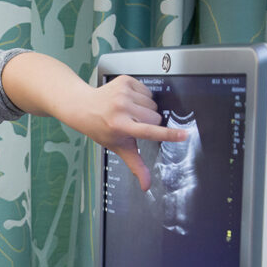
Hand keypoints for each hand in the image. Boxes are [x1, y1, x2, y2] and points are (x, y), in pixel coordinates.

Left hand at [72, 75, 186, 190]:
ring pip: (153, 104)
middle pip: (156, 117)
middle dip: (149, 122)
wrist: (83, 106)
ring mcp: (123, 93)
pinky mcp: (125, 81)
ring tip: (129, 111)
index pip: (149, 132)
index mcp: (120, 126)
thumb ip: (135, 165)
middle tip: (133, 122)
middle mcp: (121, 108)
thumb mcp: (118, 147)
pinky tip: (128, 100)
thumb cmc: (101, 128)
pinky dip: (142, 96)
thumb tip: (146, 186)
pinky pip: (148, 90)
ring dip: (145, 109)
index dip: (169, 135)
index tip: (184, 135)